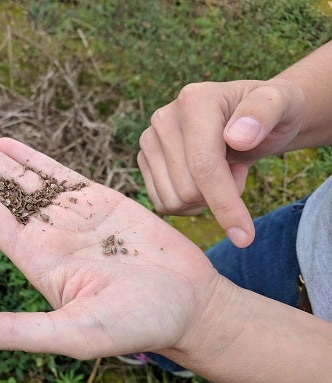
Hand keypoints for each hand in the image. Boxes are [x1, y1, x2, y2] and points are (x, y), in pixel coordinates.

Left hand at [0, 129, 221, 358]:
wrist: (188, 305)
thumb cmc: (137, 325)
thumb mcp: (73, 333)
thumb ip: (18, 331)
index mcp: (35, 259)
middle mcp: (46, 234)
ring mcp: (71, 215)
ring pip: (19, 177)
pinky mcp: (100, 202)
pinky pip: (56, 173)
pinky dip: (30, 157)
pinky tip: (6, 144)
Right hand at [137, 79, 304, 247]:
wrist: (250, 118)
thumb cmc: (271, 113)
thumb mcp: (282, 105)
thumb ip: (266, 112)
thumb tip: (238, 137)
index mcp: (194, 100)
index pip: (203, 165)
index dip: (225, 203)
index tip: (245, 237)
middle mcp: (163, 118)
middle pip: (186, 189)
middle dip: (219, 195)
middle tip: (238, 170)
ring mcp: (150, 140)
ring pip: (172, 200)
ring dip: (204, 200)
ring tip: (221, 172)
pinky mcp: (145, 159)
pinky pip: (163, 203)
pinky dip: (188, 204)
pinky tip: (202, 181)